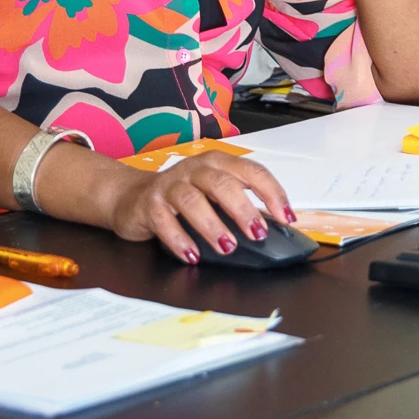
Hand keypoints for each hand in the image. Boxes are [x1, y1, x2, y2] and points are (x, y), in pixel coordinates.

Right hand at [98, 153, 295, 263]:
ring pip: (192, 200)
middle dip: (243, 210)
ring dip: (212, 225)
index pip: (251, 171)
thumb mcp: (213, 194)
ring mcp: (170, 185)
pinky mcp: (149, 204)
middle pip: (222, 183)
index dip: (272, 192)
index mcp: (218, 163)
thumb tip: (274, 227)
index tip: (286, 216)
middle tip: (257, 234)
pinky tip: (192, 255)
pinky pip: (164, 221)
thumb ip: (239, 204)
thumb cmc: (182, 197)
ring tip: (227, 247)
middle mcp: (195, 169)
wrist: (131, 196)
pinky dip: (179, 239)